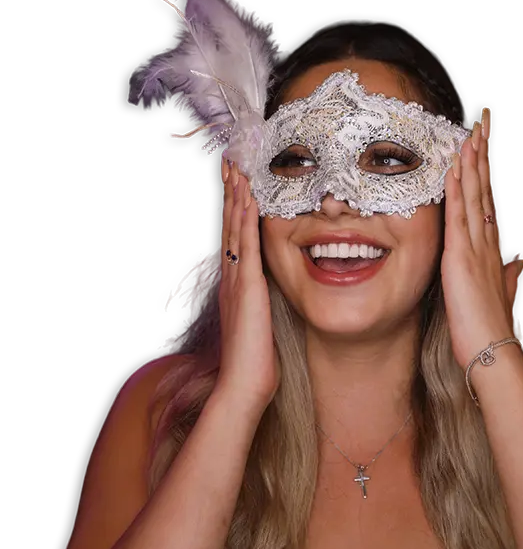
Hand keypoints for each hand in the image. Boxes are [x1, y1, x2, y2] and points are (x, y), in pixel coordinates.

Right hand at [215, 158, 279, 412]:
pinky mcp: (248, 288)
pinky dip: (246, 219)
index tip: (236, 184)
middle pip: (229, 226)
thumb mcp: (258, 324)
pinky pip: (247, 246)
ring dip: (236, 197)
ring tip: (238, 167)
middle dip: (230, 194)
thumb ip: (260, 305)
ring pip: (234, 229)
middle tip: (231, 163)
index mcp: (235, 286)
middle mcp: (232, 278)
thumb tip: (268, 295)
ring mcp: (237, 281)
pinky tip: (249, 197)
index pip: (234, 239)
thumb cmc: (254, 361)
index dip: (233, 210)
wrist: (244, 385)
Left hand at [441, 108, 522, 371]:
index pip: (488, 201)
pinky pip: (459, 217)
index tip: (482, 146)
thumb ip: (512, 275)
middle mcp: (487, 241)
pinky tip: (456, 168)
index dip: (485, 172)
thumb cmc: (492, 325)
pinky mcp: (461, 257)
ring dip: (472, 162)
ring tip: (471, 132)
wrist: (494, 351)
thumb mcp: (503, 294)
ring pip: (475, 196)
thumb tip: (522, 260)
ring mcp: (476, 247)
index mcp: (492, 248)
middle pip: (484, 189)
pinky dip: (458, 190)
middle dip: (482, 154)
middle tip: (481, 122)